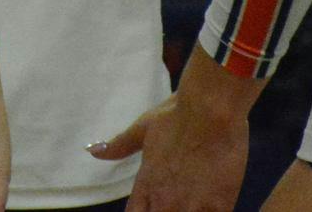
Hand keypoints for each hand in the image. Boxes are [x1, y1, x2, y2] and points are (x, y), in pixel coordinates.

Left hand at [93, 91, 246, 211]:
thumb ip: (119, 145)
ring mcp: (192, 206)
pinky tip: (212, 203)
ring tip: (191, 201)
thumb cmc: (176, 115)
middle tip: (174, 200)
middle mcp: (166, 200)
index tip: (149, 206)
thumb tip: (92, 150)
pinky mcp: (219, 205)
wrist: (211, 110)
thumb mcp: (143, 128)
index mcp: (146, 184)